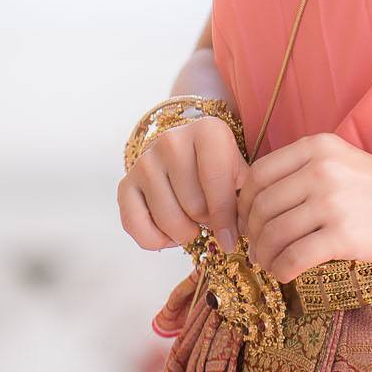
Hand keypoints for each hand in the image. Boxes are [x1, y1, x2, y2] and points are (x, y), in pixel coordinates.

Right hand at [117, 116, 246, 253]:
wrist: (186, 150)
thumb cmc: (217, 165)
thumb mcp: (239, 169)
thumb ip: (245, 195)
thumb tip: (243, 230)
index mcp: (207, 131)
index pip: (217, 182)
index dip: (226, 218)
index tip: (231, 239)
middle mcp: (172, 140)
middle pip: (193, 206)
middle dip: (207, 223)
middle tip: (210, 219)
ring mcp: (146, 160)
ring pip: (167, 219)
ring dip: (184, 233)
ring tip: (193, 224)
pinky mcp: (126, 182)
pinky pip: (135, 224)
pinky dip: (154, 240)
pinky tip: (169, 235)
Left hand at [236, 132, 371, 282]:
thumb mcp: (338, 161)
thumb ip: (299, 172)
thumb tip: (252, 204)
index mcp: (317, 147)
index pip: (259, 173)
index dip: (244, 201)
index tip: (247, 219)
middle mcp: (321, 170)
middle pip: (262, 205)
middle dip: (252, 232)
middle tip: (255, 247)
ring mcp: (331, 202)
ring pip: (274, 234)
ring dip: (263, 255)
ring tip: (268, 262)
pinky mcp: (342, 235)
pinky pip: (294, 257)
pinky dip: (281, 270)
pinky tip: (284, 273)